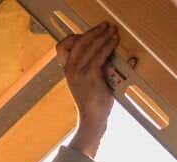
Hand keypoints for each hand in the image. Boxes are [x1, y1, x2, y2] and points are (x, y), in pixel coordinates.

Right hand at [56, 22, 119, 157]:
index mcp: (67, 70)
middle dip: (94, 31)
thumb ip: (90, 67)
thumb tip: (102, 53)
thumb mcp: (87, 82)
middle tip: (106, 25)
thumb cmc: (92, 102)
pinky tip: (114, 41)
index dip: (74, 37)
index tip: (87, 34)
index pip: (62, 47)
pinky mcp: (90, 75)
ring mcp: (79, 72)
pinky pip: (99, 55)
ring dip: (103, 35)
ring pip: (90, 45)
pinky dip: (108, 45)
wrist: (92, 120)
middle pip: (78, 41)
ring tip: (113, 31)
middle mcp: (70, 69)